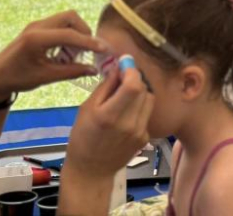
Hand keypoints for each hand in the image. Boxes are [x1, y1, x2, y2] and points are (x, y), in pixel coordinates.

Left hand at [0, 11, 106, 102]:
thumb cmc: (17, 78)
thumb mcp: (45, 77)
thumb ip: (71, 72)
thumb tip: (95, 69)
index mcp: (36, 39)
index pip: (69, 34)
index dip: (89, 42)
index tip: (104, 49)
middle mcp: (37, 26)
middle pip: (70, 17)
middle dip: (84, 32)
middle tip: (89, 50)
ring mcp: (37, 24)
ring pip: (66, 18)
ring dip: (77, 32)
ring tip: (77, 52)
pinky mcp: (37, 27)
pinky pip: (59, 24)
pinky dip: (69, 33)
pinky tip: (67, 50)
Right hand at [64, 63, 153, 178]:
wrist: (91, 170)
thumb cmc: (82, 138)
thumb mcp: (86, 108)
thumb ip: (106, 87)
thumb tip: (119, 67)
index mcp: (110, 116)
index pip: (134, 85)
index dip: (131, 70)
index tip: (125, 62)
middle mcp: (129, 124)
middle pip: (144, 90)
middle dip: (135, 79)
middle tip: (123, 78)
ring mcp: (140, 132)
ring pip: (150, 99)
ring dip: (140, 91)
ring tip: (125, 94)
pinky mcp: (146, 137)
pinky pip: (147, 113)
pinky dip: (139, 107)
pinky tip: (127, 112)